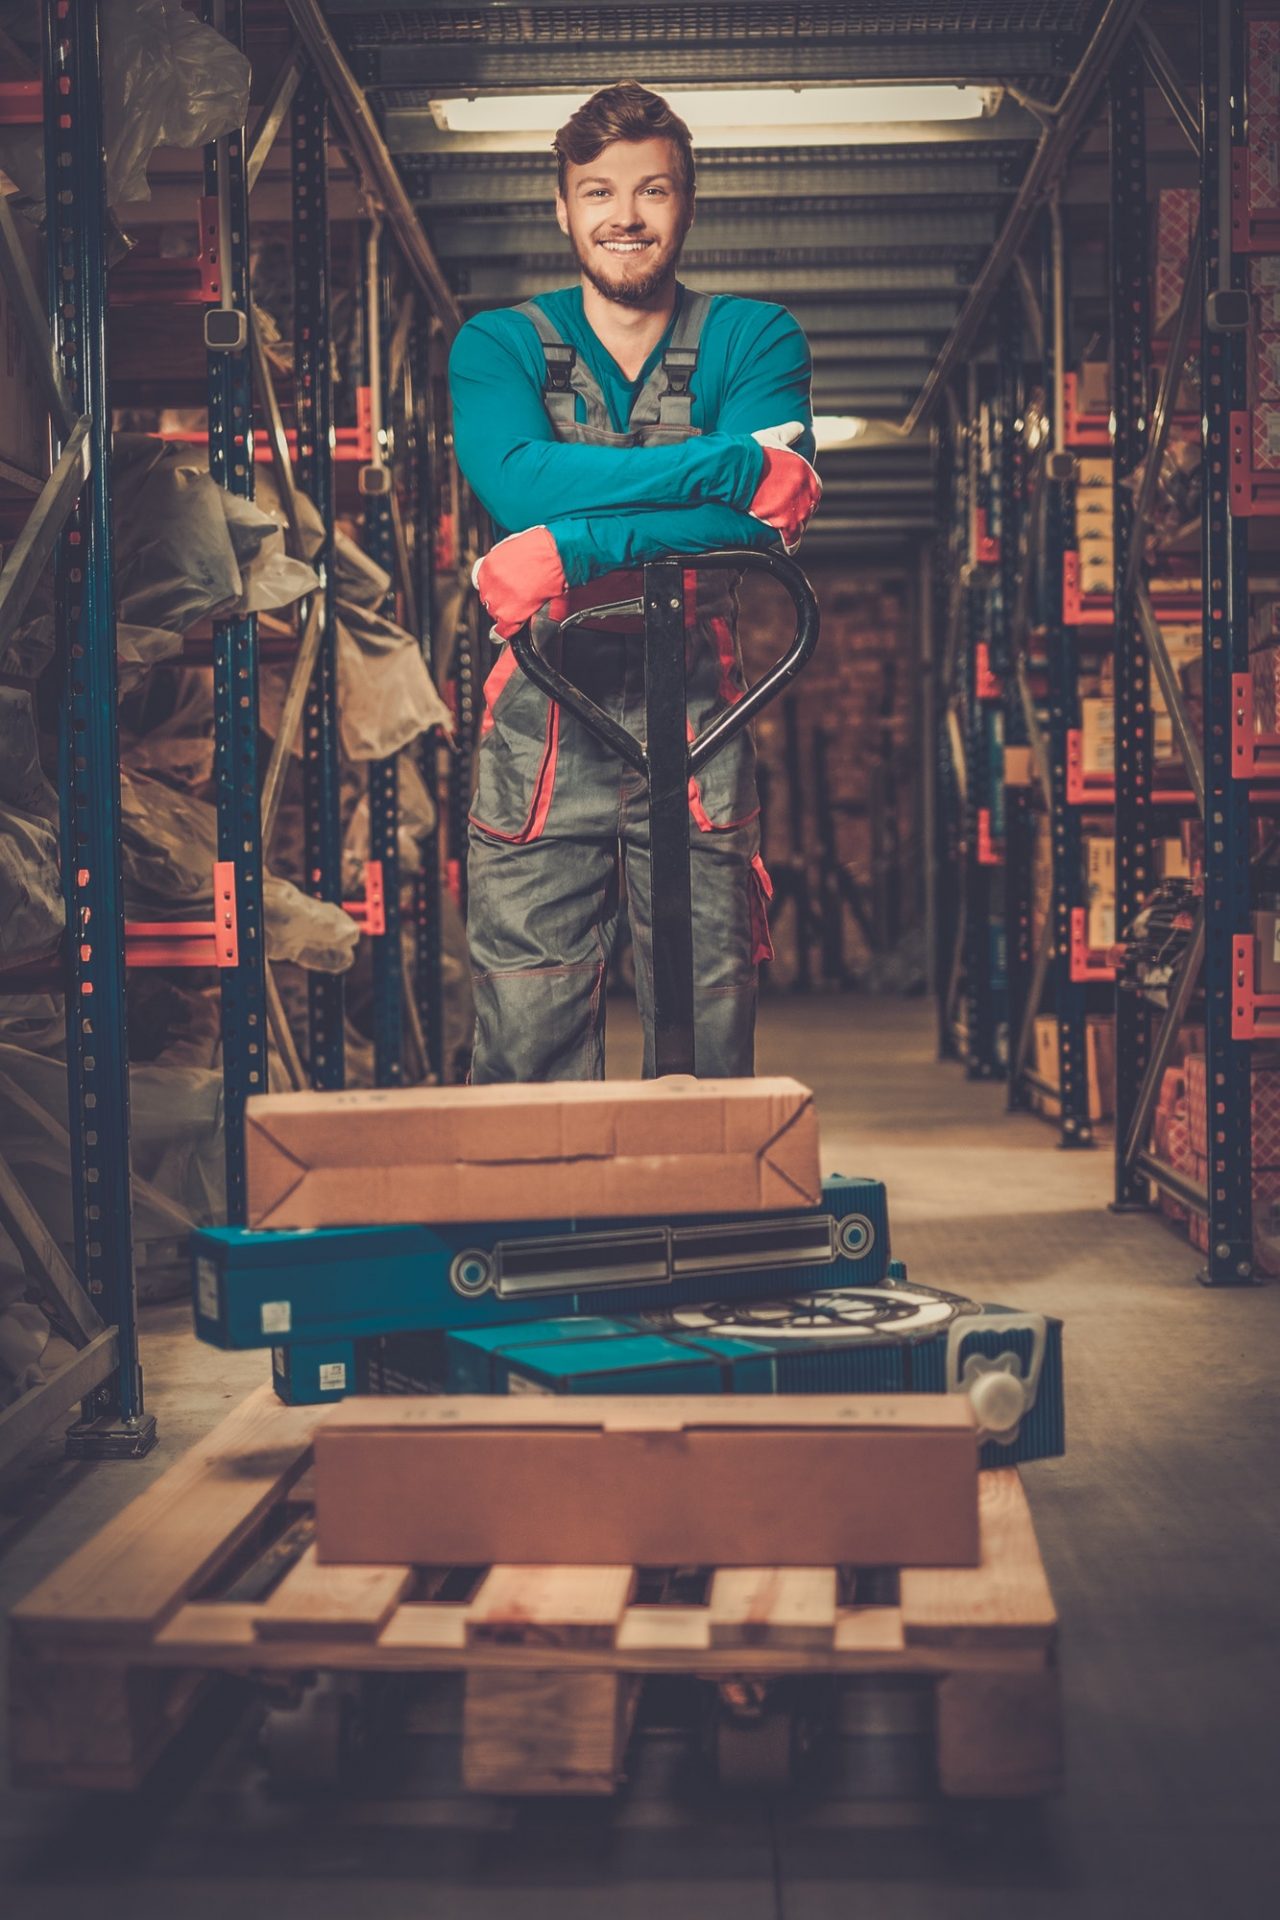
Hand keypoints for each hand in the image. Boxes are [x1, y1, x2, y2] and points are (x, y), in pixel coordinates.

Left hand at [472, 526, 567, 639]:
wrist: (555, 557)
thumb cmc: (540, 548)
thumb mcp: (512, 546)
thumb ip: (503, 561)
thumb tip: (506, 568)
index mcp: (487, 566)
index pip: (483, 582)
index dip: (495, 586)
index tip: (501, 588)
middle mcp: (488, 584)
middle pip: (490, 599)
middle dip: (502, 597)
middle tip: (519, 593)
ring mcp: (498, 601)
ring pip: (497, 613)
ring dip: (508, 610)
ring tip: (524, 603)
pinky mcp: (510, 615)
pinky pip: (503, 629)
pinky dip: (505, 631)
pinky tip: (507, 631)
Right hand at [748, 434, 821, 551]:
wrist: (738, 467)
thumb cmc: (754, 451)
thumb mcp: (773, 436)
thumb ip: (788, 432)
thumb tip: (799, 426)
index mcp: (805, 471)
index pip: (815, 486)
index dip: (808, 493)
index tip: (800, 497)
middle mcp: (805, 490)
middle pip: (810, 506)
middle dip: (803, 510)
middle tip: (792, 514)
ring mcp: (796, 506)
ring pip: (803, 523)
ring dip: (798, 527)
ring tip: (790, 530)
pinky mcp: (783, 521)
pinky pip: (792, 537)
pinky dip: (792, 543)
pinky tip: (790, 546)